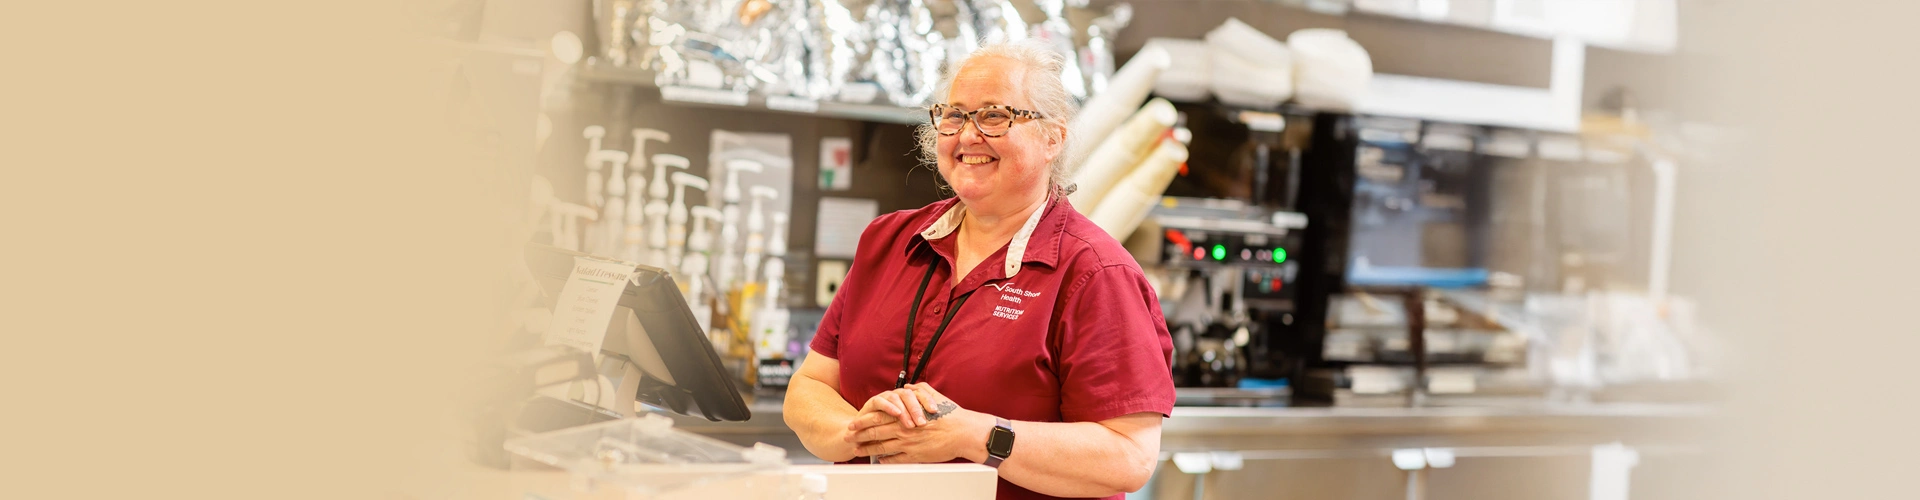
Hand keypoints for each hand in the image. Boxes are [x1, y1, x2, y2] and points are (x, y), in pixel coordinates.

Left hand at [845, 383, 991, 463]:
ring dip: (867, 449)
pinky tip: (879, 460)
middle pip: (875, 433)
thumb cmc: (950, 415)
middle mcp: (904, 430)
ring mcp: (909, 444)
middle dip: (859, 435)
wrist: (964, 433)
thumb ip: (918, 389)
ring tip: (857, 451)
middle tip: (848, 438)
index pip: (878, 418)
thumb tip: (907, 387)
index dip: (863, 421)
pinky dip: (885, 460)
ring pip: (882, 448)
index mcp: (906, 415)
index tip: (853, 424)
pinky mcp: (915, 455)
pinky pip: (895, 459)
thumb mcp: (933, 395)